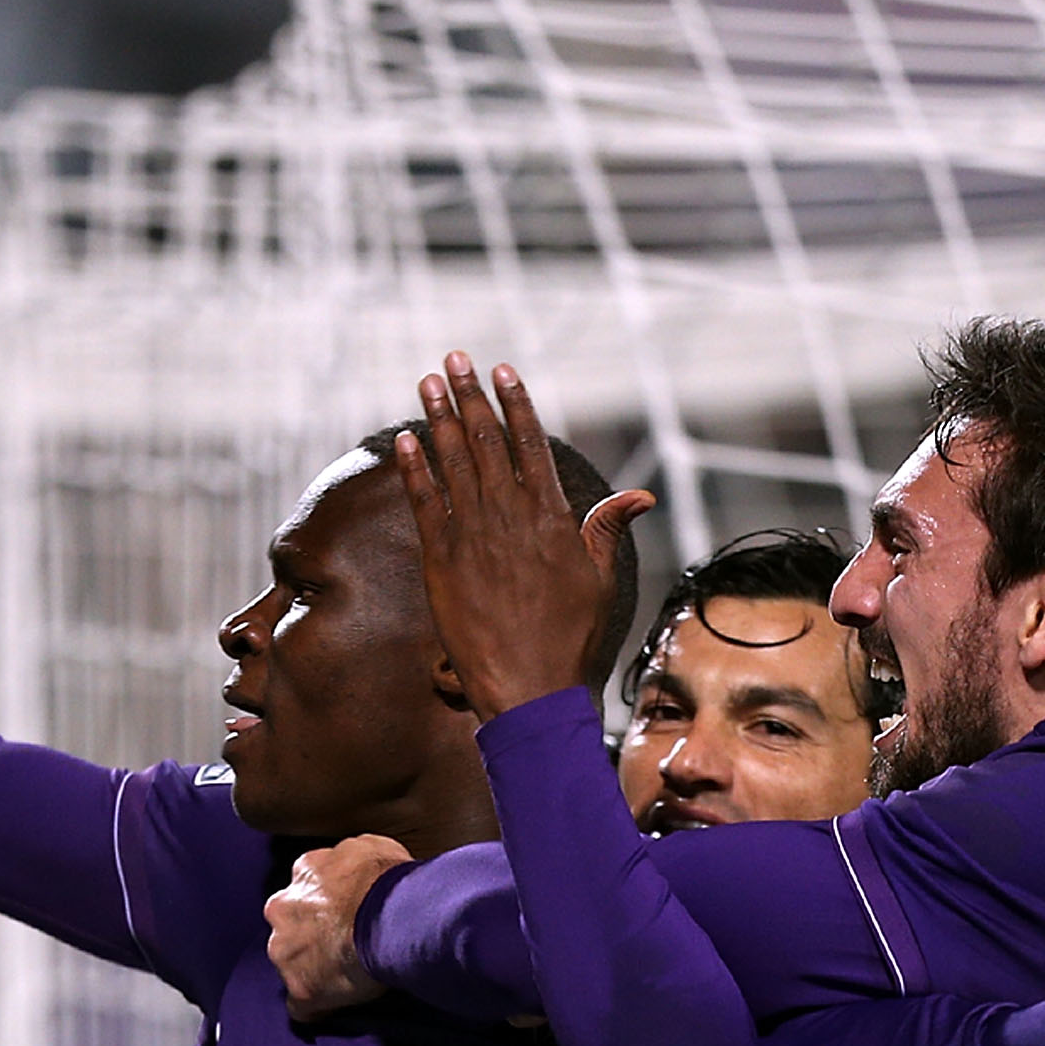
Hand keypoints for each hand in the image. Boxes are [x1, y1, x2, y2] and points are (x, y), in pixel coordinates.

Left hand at [266, 835, 409, 1020]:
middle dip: (311, 936)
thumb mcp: (376, 847)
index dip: (327, 905)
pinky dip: (315, 1007)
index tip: (345, 915)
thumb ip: (355, 856)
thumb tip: (362, 866)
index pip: (307, 889)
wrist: (389, 915)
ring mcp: (286, 951)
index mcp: (305, 873)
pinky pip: (301, 1006)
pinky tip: (333, 1008)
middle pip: (291, 926)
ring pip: (291, 963)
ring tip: (346, 977)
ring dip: (312, 969)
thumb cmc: (388, 881)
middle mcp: (284, 908)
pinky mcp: (300, 988)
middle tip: (346, 945)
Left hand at [395, 353, 655, 718]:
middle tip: (454, 358)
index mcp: (551, 517)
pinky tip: (404, 440)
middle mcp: (509, 517)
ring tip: (427, 381)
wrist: (530, 688)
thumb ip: (607, 530)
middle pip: (484, 441)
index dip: (514, 403)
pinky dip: (413, 468)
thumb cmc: (570, 638)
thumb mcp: (599, 579)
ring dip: (437, 417)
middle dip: (469, 395)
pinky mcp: (441, 562)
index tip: (502, 370)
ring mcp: (472, 537)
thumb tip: (640, 496)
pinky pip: (424, 503)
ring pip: (451, 462)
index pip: (529, 444)